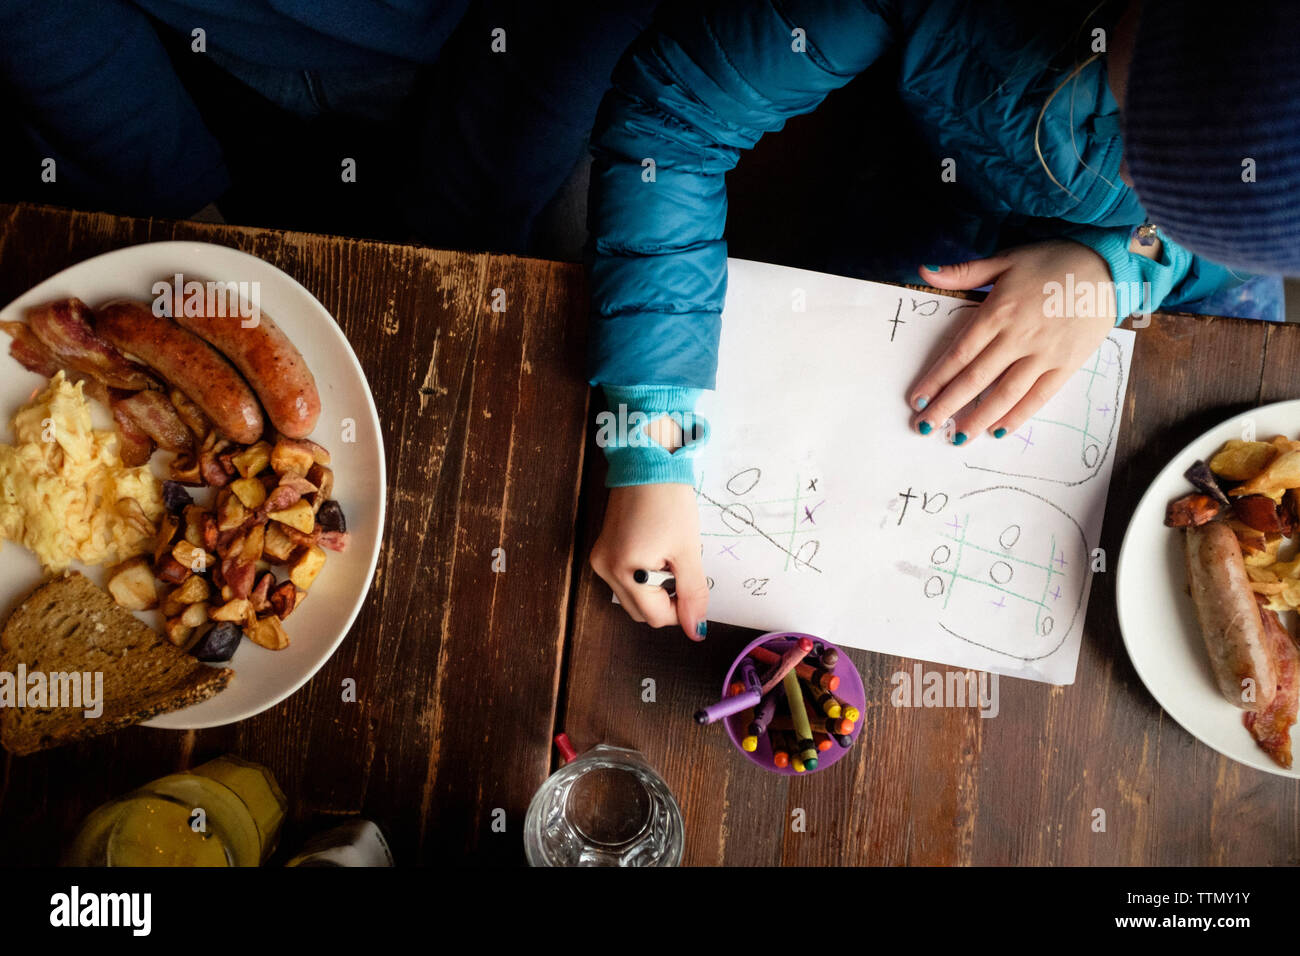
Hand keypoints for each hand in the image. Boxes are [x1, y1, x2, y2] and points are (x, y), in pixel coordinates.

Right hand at [590, 483, 707, 640]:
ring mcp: (600, 560)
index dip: (681, 610)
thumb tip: (695, 631)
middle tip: (681, 568)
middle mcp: (605, 570)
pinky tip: (655, 552)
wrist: (648, 464)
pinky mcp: (602, 551)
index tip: (693, 587)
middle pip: (641, 612)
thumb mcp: (688, 550)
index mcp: (624, 571)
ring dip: (655, 590)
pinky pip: (625, 580)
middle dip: (667, 600)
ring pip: (633, 598)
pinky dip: (644, 578)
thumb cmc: (669, 501)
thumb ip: (693, 593)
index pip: (655, 617)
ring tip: (667, 556)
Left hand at [909, 240, 1116, 444]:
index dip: (936, 379)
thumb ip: (964, 271)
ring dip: (978, 418)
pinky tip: (998, 430)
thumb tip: (923, 269)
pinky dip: (1018, 415)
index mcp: (998, 312)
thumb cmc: (1053, 260)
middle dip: (947, 406)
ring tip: (957, 437)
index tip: (917, 399)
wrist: (1109, 266)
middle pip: (975, 379)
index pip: (959, 354)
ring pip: (1004, 394)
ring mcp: (1043, 354)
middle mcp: (1018, 337)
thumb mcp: (1006, 259)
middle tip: (924, 427)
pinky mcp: (1066, 365)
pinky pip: (1038, 396)